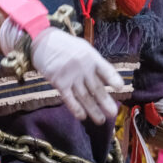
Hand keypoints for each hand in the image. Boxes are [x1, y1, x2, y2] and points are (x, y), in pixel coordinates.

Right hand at [0, 19, 121, 123]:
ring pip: (85, 97)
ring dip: (93, 110)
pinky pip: (69, 99)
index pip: (106, 70)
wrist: (42, 42)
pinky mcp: (59, 83)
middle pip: (97, 88)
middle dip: (105, 102)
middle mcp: (84, 68)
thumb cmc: (65, 45)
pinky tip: (82, 116)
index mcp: (92, 57)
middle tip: (113, 113)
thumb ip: (94, 62)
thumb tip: (106, 78)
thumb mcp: (83, 48)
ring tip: (101, 120)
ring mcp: (71, 77)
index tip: (120, 88)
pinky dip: (76, 108)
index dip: (114, 79)